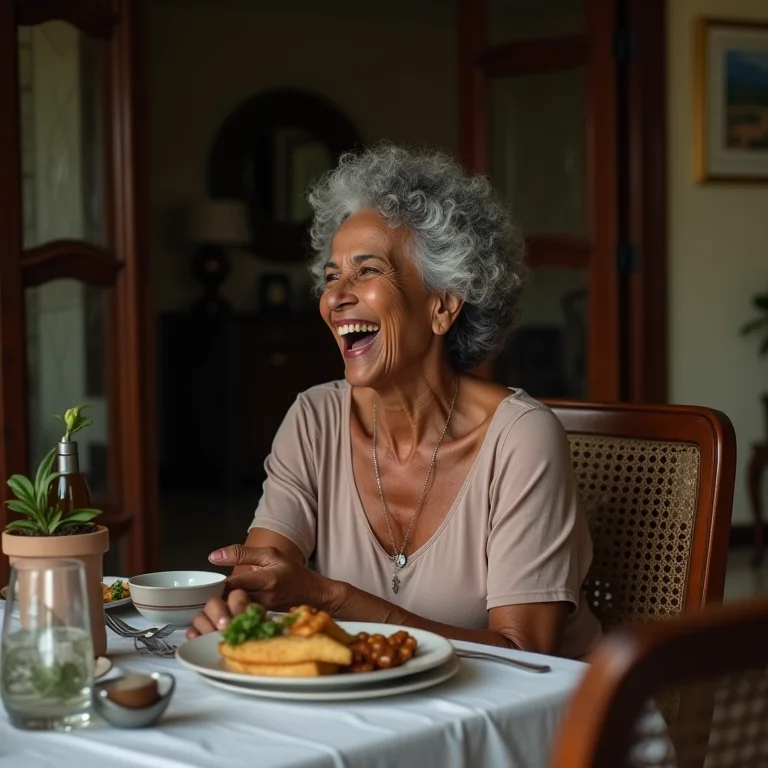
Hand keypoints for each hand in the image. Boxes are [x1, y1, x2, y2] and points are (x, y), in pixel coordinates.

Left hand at [186, 545, 336, 639]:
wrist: (315, 594)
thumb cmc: (293, 572)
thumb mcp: (271, 554)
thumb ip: (242, 553)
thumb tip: (214, 556)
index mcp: (266, 579)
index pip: (233, 584)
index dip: (217, 586)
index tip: (210, 585)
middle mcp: (265, 599)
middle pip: (231, 604)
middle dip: (217, 603)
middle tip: (210, 599)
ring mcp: (265, 614)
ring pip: (235, 615)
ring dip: (224, 612)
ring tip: (218, 608)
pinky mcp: (265, 623)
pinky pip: (243, 622)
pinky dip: (234, 618)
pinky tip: (231, 615)